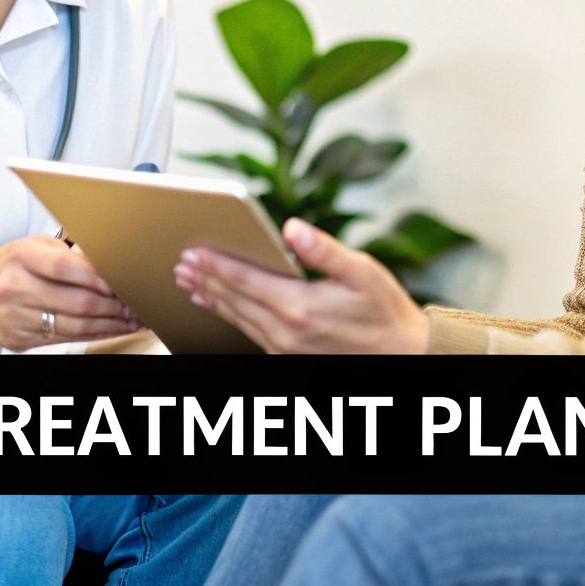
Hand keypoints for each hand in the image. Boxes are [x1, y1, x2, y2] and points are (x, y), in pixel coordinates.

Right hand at [0, 236, 138, 348]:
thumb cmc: (8, 266)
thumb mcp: (34, 248)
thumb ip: (69, 255)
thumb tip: (110, 268)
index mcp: (21, 256)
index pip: (66, 267)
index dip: (99, 278)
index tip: (121, 284)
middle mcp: (14, 286)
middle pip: (75, 302)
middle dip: (112, 306)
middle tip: (134, 306)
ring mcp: (13, 316)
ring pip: (72, 325)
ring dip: (107, 325)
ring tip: (128, 320)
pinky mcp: (15, 339)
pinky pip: (61, 339)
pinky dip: (89, 335)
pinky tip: (106, 330)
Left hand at [173, 218, 428, 353]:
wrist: (402, 354)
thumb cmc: (384, 312)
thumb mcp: (362, 271)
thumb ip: (324, 249)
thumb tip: (292, 228)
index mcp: (300, 307)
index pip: (245, 281)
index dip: (215, 264)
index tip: (193, 252)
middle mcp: (286, 332)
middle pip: (233, 301)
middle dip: (205, 279)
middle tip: (182, 262)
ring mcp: (285, 349)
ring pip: (237, 319)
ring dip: (211, 298)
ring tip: (190, 281)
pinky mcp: (287, 358)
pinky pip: (248, 334)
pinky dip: (229, 317)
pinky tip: (219, 307)